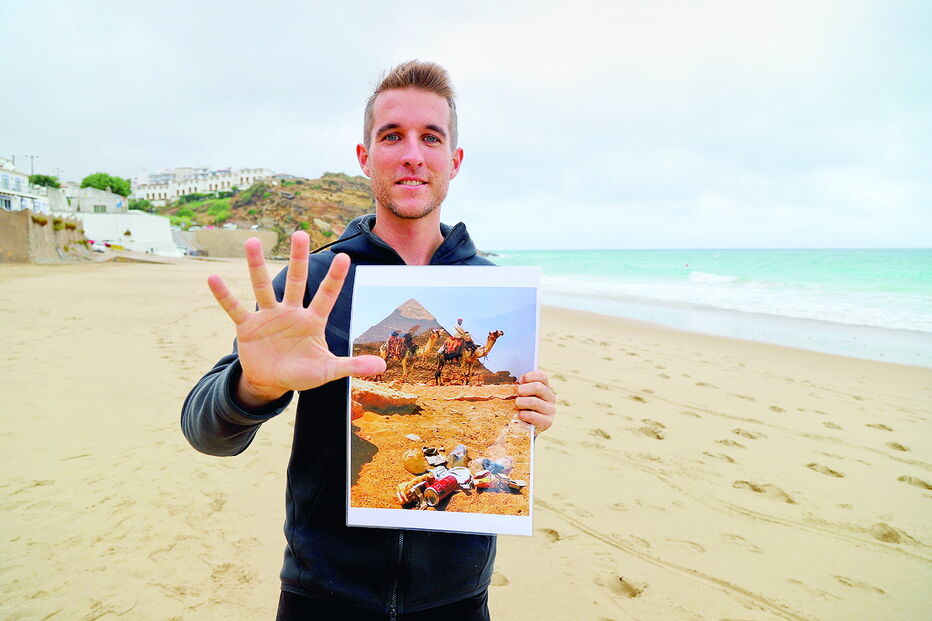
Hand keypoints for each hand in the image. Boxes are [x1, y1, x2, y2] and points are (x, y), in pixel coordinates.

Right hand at [207, 231, 385, 407]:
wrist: (272, 382)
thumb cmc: (302, 373)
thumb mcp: (327, 371)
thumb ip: (352, 366)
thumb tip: (382, 366)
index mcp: (312, 321)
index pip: (326, 296)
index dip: (335, 279)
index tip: (345, 257)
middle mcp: (291, 312)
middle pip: (296, 281)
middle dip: (298, 259)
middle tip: (300, 233)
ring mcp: (268, 317)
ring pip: (262, 287)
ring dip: (257, 266)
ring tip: (252, 241)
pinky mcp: (247, 327)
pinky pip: (234, 308)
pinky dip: (224, 296)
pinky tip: (213, 278)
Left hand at [515, 371, 555, 435]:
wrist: (525, 427)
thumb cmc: (521, 407)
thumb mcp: (522, 395)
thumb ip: (520, 386)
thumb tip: (513, 380)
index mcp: (545, 388)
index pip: (542, 377)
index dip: (530, 376)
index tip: (520, 380)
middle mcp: (550, 398)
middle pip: (538, 387)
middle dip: (524, 389)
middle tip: (516, 393)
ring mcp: (550, 410)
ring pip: (534, 401)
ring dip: (522, 402)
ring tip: (516, 404)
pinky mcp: (547, 422)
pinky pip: (534, 416)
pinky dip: (524, 415)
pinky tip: (520, 415)